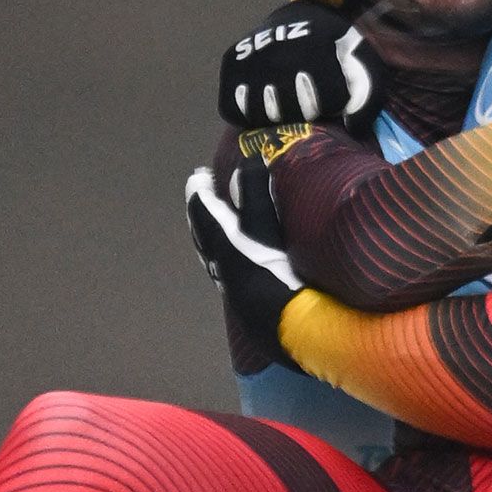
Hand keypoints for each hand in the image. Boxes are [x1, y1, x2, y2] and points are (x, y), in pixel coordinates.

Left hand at [185, 163, 303, 362]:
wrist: (292, 331)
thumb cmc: (277, 274)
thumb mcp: (265, 228)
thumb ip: (255, 192)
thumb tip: (248, 160)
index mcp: (222, 244)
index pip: (202, 211)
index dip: (200, 190)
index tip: (200, 175)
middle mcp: (222, 267)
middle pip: (203, 236)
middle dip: (202, 215)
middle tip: (203, 198)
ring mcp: (234, 290)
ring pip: (214, 259)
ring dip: (214, 241)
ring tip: (220, 230)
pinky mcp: (249, 308)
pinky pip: (230, 277)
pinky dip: (229, 262)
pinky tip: (243, 269)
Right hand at [219, 0, 383, 127]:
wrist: (297, 19)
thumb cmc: (332, 50)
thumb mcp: (360, 62)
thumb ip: (367, 96)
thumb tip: (352, 128)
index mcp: (317, 46)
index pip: (327, 100)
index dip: (332, 104)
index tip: (332, 93)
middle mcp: (280, 50)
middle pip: (293, 110)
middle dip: (306, 110)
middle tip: (307, 96)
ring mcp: (251, 56)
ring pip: (261, 114)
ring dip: (276, 115)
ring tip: (286, 100)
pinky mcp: (230, 62)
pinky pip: (232, 110)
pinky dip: (246, 114)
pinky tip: (261, 102)